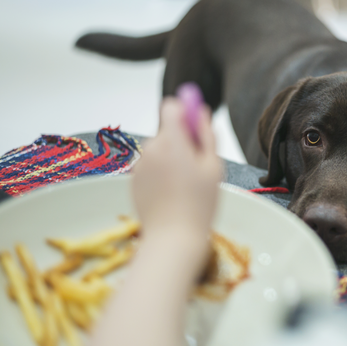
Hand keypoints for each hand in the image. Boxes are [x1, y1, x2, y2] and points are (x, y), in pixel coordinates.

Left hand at [131, 97, 221, 246]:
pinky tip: (171, 195)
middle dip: (181, 142)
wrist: (173, 238)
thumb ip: (206, 134)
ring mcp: (140, 165)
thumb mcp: (213, 167)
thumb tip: (200, 112)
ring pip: (159, 151)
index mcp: (172, 141)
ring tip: (184, 186)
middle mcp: (151, 148)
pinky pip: (150, 167)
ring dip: (170, 159)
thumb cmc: (200, 204)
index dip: (184, 112)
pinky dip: (160, 174)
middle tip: (197, 168)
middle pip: (167, 131)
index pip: (171, 107)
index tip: (194, 127)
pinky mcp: (133, 180)